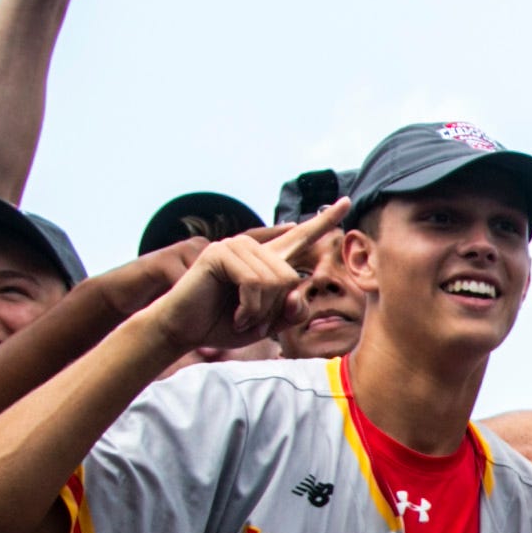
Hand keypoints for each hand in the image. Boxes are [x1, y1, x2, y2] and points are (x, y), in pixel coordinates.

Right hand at [157, 207, 344, 352]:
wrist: (184, 329)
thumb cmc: (222, 324)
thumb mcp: (267, 323)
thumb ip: (290, 311)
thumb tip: (299, 292)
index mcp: (266, 260)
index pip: (300, 237)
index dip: (324, 221)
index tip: (347, 202)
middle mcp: (253, 248)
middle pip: (290, 278)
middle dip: (274, 310)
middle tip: (253, 321)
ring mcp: (235, 246)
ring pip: (275, 282)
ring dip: (260, 312)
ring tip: (241, 316)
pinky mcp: (220, 253)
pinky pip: (254, 283)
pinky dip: (249, 308)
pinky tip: (234, 314)